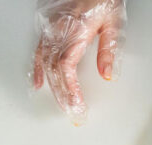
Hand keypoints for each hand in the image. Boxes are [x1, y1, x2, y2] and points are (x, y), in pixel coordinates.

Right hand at [31, 0, 125, 124]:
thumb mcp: (114, 22)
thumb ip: (108, 50)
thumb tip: (107, 75)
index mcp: (75, 29)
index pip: (67, 66)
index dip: (70, 89)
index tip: (77, 105)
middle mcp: (57, 28)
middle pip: (54, 69)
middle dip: (63, 95)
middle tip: (73, 114)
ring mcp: (48, 26)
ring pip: (44, 62)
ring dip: (53, 87)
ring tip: (62, 105)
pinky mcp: (45, 24)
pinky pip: (38, 50)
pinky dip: (37, 69)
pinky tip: (38, 83)